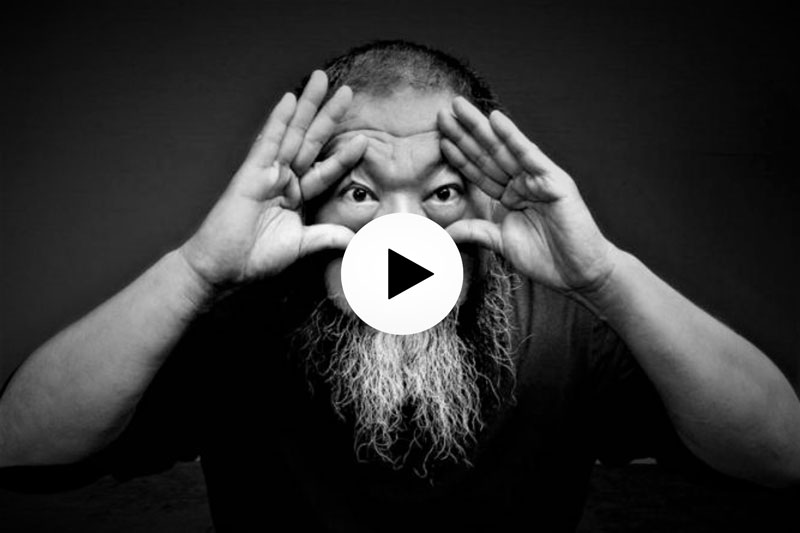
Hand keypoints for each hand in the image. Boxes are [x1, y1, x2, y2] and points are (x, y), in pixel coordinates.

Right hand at [180, 71, 366, 287]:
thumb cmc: (255, 258)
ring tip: (321, 79)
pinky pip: (268, 142)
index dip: (344, 155)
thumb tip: (355, 241)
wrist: (223, 269)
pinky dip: (278, 120)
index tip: (364, 140)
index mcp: (296, 196)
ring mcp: (267, 174)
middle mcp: (283, 180)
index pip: (326, 170)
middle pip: (312, 142)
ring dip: (307, 106)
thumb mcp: (301, 246)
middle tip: (348, 91)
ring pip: (292, 134)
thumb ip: (327, 237)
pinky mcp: (250, 174)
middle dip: (329, 115)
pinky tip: (289, 99)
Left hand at [438, 97, 618, 294]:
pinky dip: (513, 136)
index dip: (460, 155)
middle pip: (487, 154)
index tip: (440, 138)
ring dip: (480, 127)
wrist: (578, 273)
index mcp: (510, 195)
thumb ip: (475, 231)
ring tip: (459, 107)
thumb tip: (446, 233)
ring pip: (503, 149)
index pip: (479, 171)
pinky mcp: (554, 180)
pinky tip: (496, 119)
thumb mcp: (501, 243)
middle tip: (442, 112)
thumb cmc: (547, 258)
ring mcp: (538, 179)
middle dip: (464, 133)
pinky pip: (529, 155)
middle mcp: (523, 182)